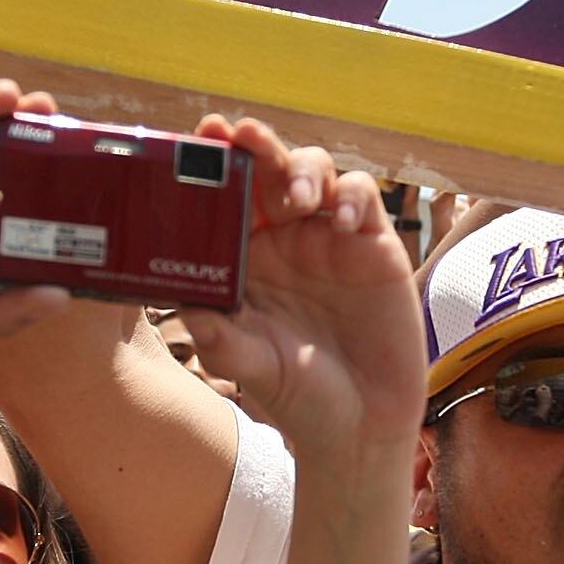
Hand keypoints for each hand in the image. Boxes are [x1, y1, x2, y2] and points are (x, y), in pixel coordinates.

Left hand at [180, 114, 428, 458]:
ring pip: (315, 172)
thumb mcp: (252, 370)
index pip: (223, 197)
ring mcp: (329, 238)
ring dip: (302, 171)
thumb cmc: (296, 396)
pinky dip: (353, 198)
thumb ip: (223, 342)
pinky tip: (344, 222)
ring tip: (297, 198)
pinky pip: (363, 200)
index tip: (198, 140)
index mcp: (243, 258)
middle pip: (269, 170)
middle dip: (256, 146)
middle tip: (243, 136)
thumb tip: (190, 312)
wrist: (360, 426)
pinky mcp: (374, 246)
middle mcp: (283, 239)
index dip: (212, 165)